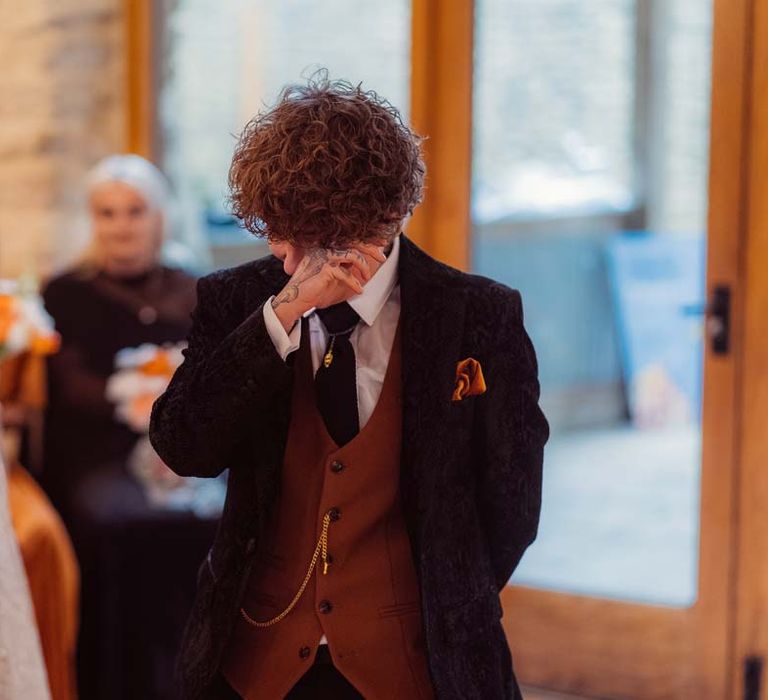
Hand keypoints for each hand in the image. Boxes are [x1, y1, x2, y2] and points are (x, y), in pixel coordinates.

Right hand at [271, 241, 387, 331]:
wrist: (296, 299)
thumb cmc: (315, 287)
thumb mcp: (334, 271)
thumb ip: (346, 261)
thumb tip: (366, 255)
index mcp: (325, 242)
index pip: (350, 235)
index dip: (367, 238)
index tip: (381, 242)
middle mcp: (324, 245)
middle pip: (353, 240)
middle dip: (371, 247)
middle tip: (382, 256)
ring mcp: (323, 254)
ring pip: (352, 254)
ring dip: (364, 266)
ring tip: (367, 277)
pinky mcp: (324, 268)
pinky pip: (346, 272)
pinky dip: (355, 282)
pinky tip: (358, 290)